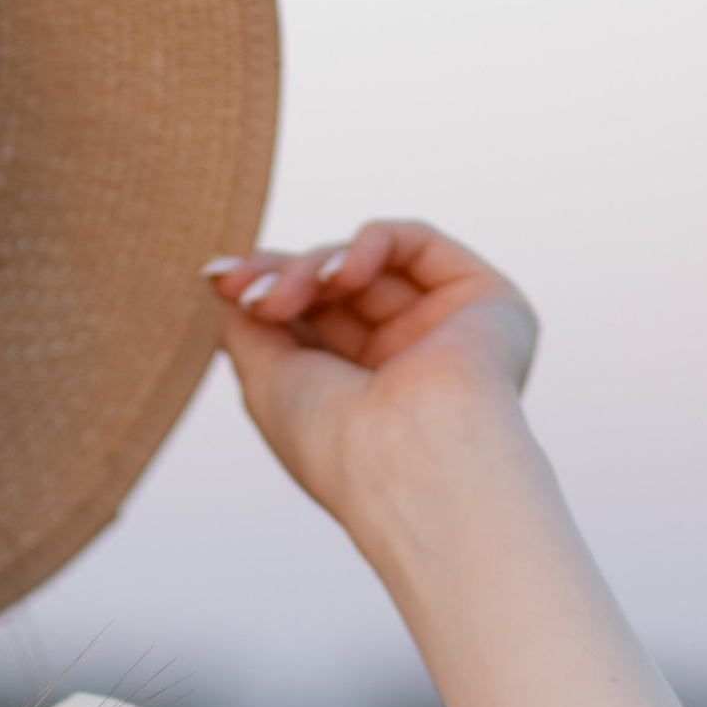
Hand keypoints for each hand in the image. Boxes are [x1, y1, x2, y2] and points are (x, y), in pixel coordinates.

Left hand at [204, 220, 536, 534]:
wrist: (407, 462)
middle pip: (334, 288)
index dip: (266, 288)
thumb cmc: (334, 444)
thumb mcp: (268, 382)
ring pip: (367, 265)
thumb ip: (249, 327)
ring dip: (314, 268)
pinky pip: (416, 243)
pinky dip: (367, 244)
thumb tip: (233, 281)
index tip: (221, 279)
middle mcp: (407, 362)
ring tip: (285, 298)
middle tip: (251, 294)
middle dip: (283, 276)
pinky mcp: (485, 300)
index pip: (311, 320)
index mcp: (360, 394)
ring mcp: (446, 331)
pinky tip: (339, 275)